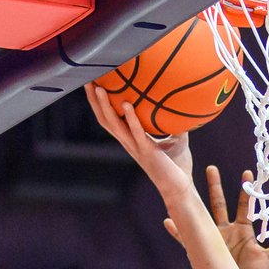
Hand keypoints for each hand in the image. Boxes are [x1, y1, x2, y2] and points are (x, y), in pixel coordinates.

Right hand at [84, 85, 194, 204]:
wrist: (181, 189)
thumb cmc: (177, 166)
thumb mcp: (177, 139)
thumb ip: (174, 123)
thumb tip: (181, 104)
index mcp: (131, 140)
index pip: (111, 119)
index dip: (99, 104)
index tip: (94, 83)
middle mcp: (129, 143)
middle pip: (105, 120)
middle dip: (94, 101)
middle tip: (87, 80)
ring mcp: (136, 148)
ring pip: (114, 125)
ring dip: (105, 106)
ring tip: (98, 87)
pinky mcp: (147, 152)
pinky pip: (136, 133)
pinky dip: (131, 118)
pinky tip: (127, 104)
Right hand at [166, 167, 268, 268]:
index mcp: (243, 231)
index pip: (244, 205)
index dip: (246, 191)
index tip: (247, 173)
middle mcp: (226, 232)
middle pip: (219, 204)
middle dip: (215, 186)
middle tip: (211, 168)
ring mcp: (212, 239)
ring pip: (202, 215)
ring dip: (194, 201)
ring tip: (186, 185)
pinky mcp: (202, 251)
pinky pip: (187, 239)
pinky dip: (178, 231)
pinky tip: (168, 220)